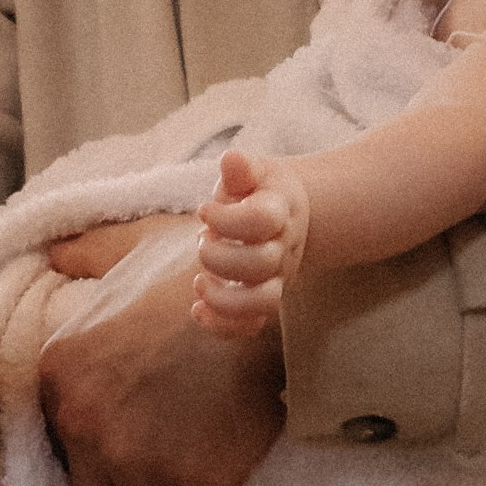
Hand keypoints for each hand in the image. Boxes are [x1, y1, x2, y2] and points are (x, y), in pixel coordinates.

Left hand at [36, 219, 281, 485]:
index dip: (112, 473)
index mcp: (60, 373)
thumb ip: (88, 257)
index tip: (148, 476)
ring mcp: (136, 453)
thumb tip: (55, 253)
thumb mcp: (130, 248)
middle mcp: (83, 420)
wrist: (270, 276)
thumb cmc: (206, 263)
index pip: (71, 457)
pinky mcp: (195, 475)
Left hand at [192, 149, 307, 337]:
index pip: (263, 219)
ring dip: (225, 299)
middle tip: (202, 240)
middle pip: (262, 263)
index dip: (228, 219)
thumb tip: (231, 159)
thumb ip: (241, 169)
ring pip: (264, 301)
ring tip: (199, 283)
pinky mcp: (263, 299)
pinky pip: (252, 324)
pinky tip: (198, 311)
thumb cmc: (259, 191)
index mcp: (280, 211)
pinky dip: (224, 326)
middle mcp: (282, 247)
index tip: (203, 210)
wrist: (288, 214)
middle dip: (220, 256)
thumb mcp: (253, 172)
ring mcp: (275, 277)